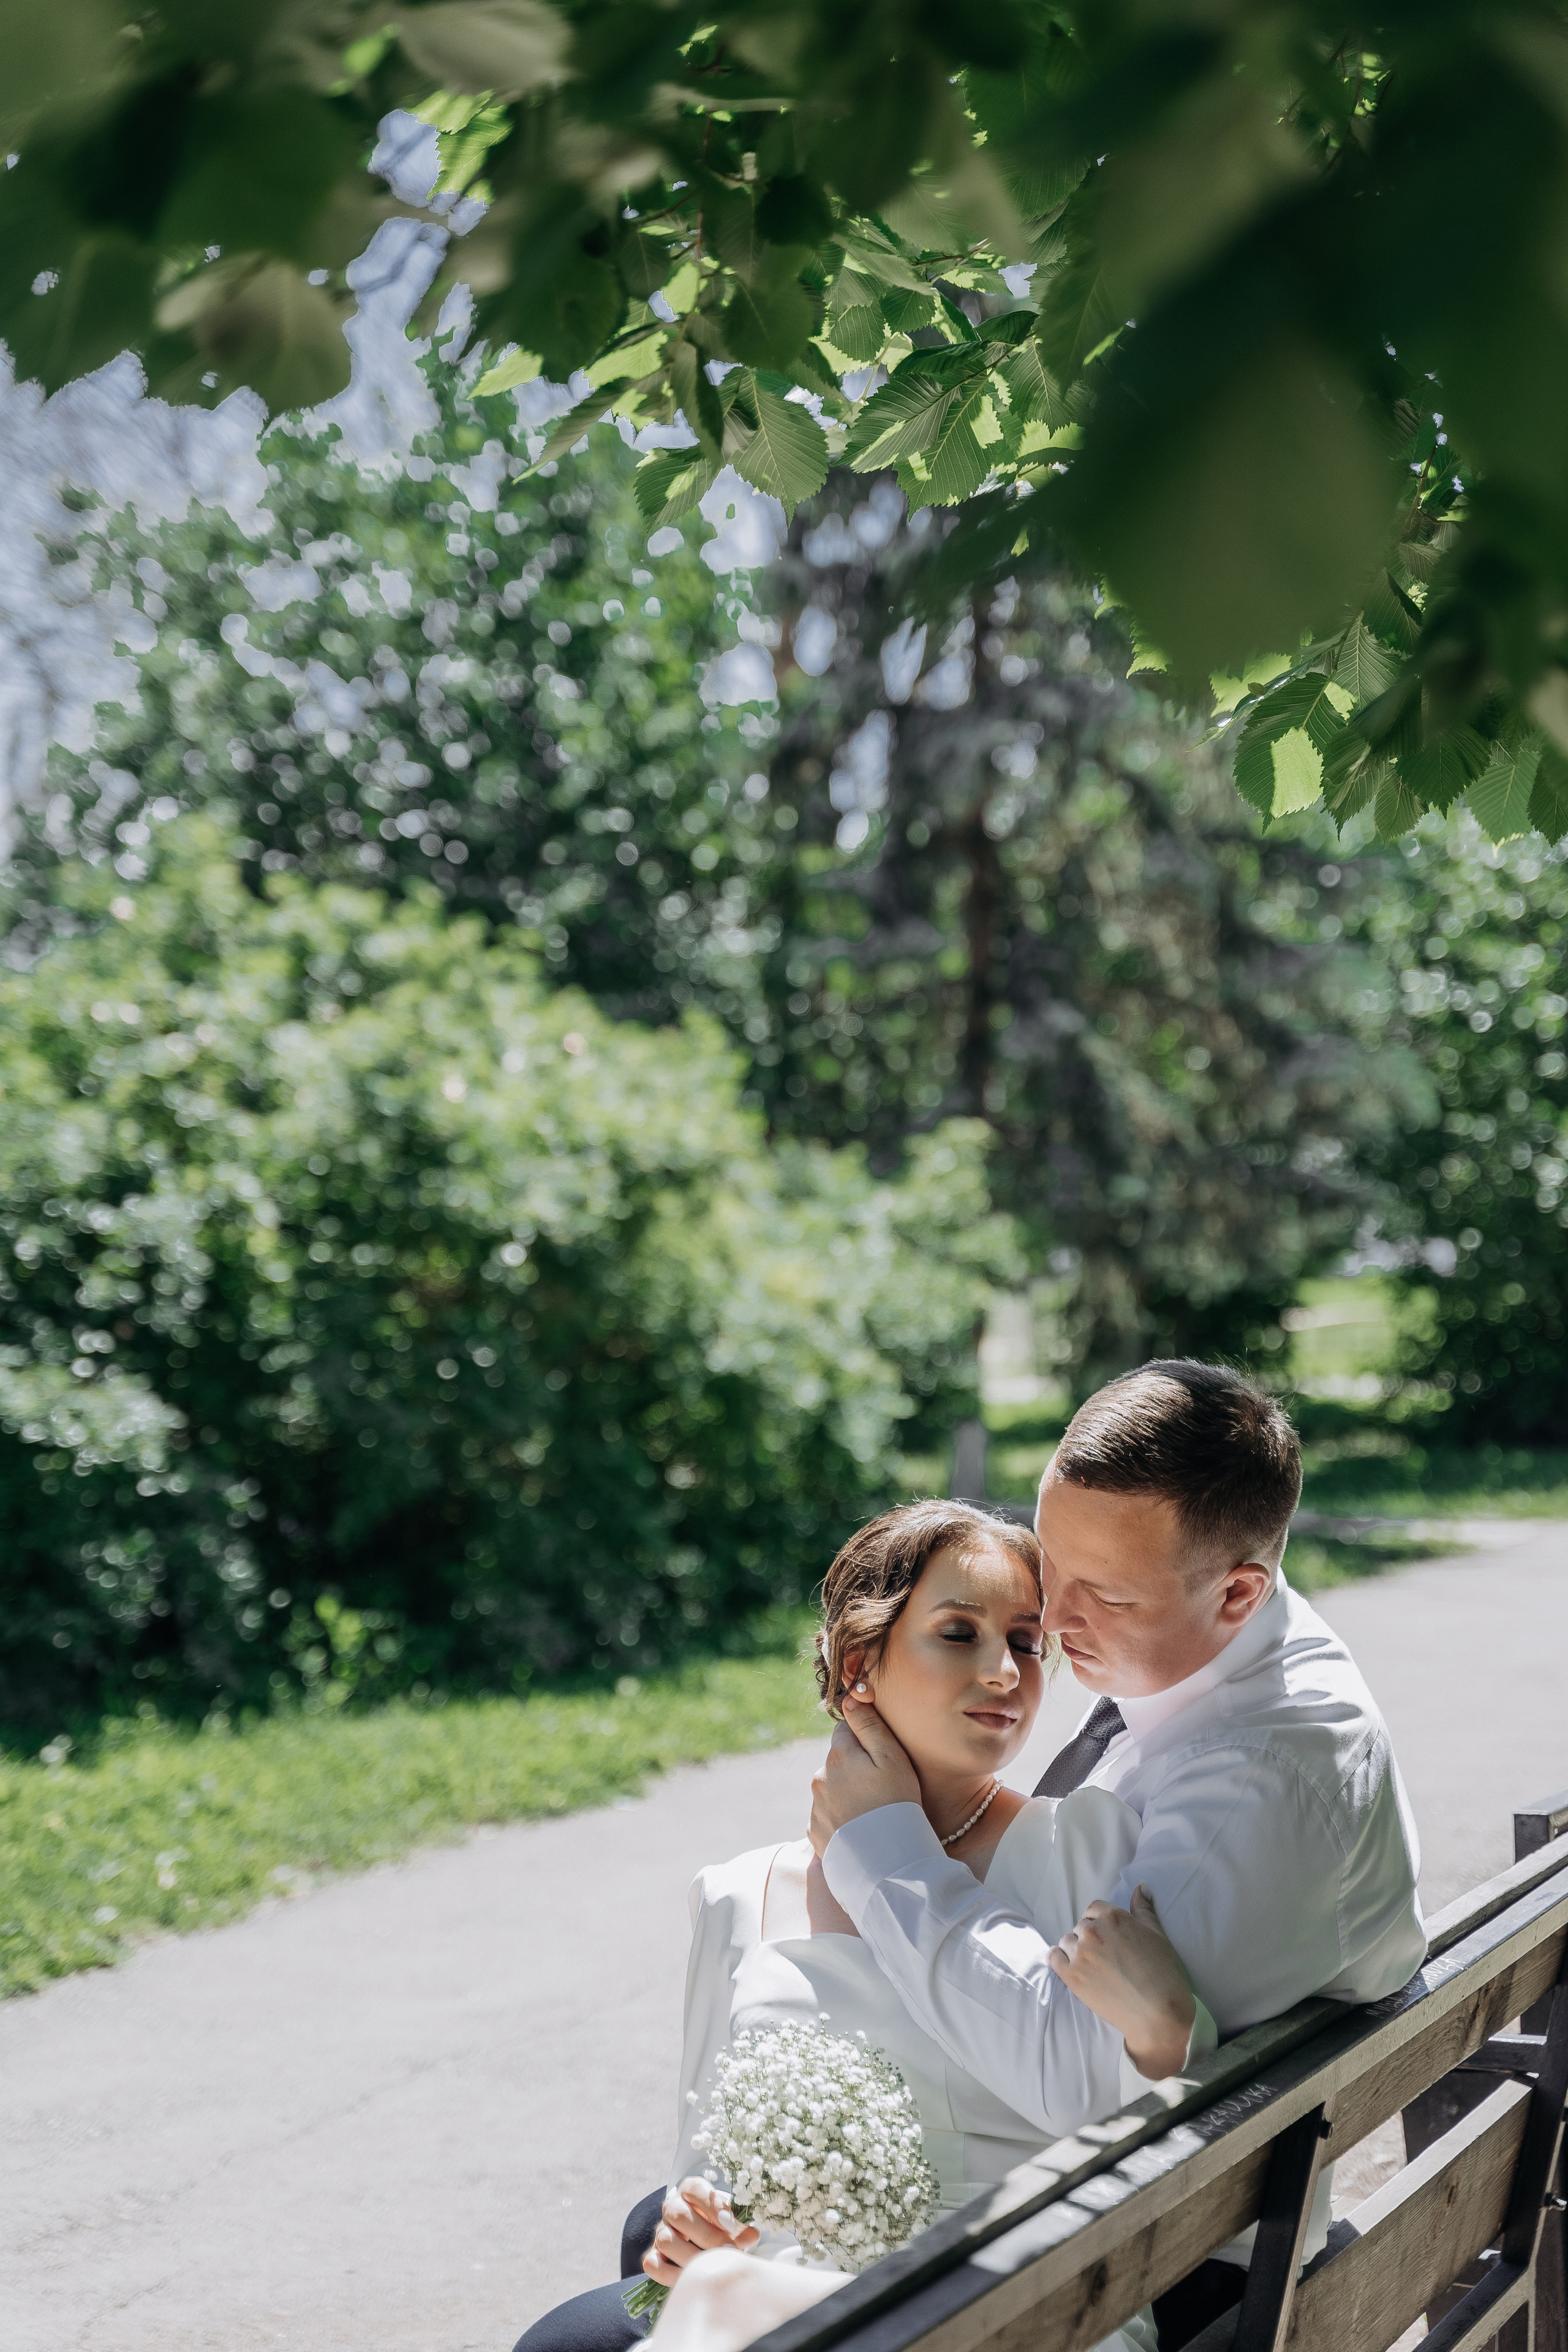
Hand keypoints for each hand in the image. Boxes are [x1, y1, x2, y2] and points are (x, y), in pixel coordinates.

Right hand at [641, 2178, 759, 2286]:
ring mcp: (660, 2231)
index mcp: (690, 2192)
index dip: (711, 2204)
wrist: (698, 2239)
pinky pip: (652, 2264)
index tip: (729, 2222)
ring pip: (666, 2239)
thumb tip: (751, 2236)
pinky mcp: (653, 2255)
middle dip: (707, 2236)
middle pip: (679, 2215)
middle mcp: (672, 2208)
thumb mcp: (728, 2221)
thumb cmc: (718, 2226)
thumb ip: (738, 2227)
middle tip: (728, 2252)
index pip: (694, 2189)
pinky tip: (690, 2279)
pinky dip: (670, 2274)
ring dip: (691, 2256)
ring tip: (712, 2268)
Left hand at [808, 1697, 920, 1857]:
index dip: (865, 1740)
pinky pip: (828, 1816)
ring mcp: (815, 1808)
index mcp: (837, 1755)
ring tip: (873, 1812)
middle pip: (838, 1761)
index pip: (845, 1730)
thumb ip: (870, 1725)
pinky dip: (842, 1819)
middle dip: (855, 1767)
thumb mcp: (892, 1758)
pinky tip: (862, 1830)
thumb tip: (850, 1698)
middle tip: (882, 1788)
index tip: (882, 1758)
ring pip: (833, 1789)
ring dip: (848, 1793)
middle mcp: (819, 1779)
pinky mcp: (815, 1833)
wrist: (887, 1863)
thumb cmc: (897, 1804)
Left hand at [1048, 1885, 1196, 2080]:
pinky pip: (1054, 1958)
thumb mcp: (1157, 1934)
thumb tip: (1140, 1886)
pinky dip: (1061, 1961)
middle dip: (1092, 1938)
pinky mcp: (1071, 1976)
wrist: (1158, 2014)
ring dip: (1077, 1950)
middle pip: (1082, 1926)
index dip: (1102, 1922)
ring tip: (1095, 1967)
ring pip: (1068, 1941)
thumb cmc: (1163, 1973)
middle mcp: (1093, 1930)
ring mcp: (1080, 1953)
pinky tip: (1074, 1969)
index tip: (1111, 1939)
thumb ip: (1143, 1908)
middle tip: (1108, 1958)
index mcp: (1113, 1917)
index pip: (1094, 1909)